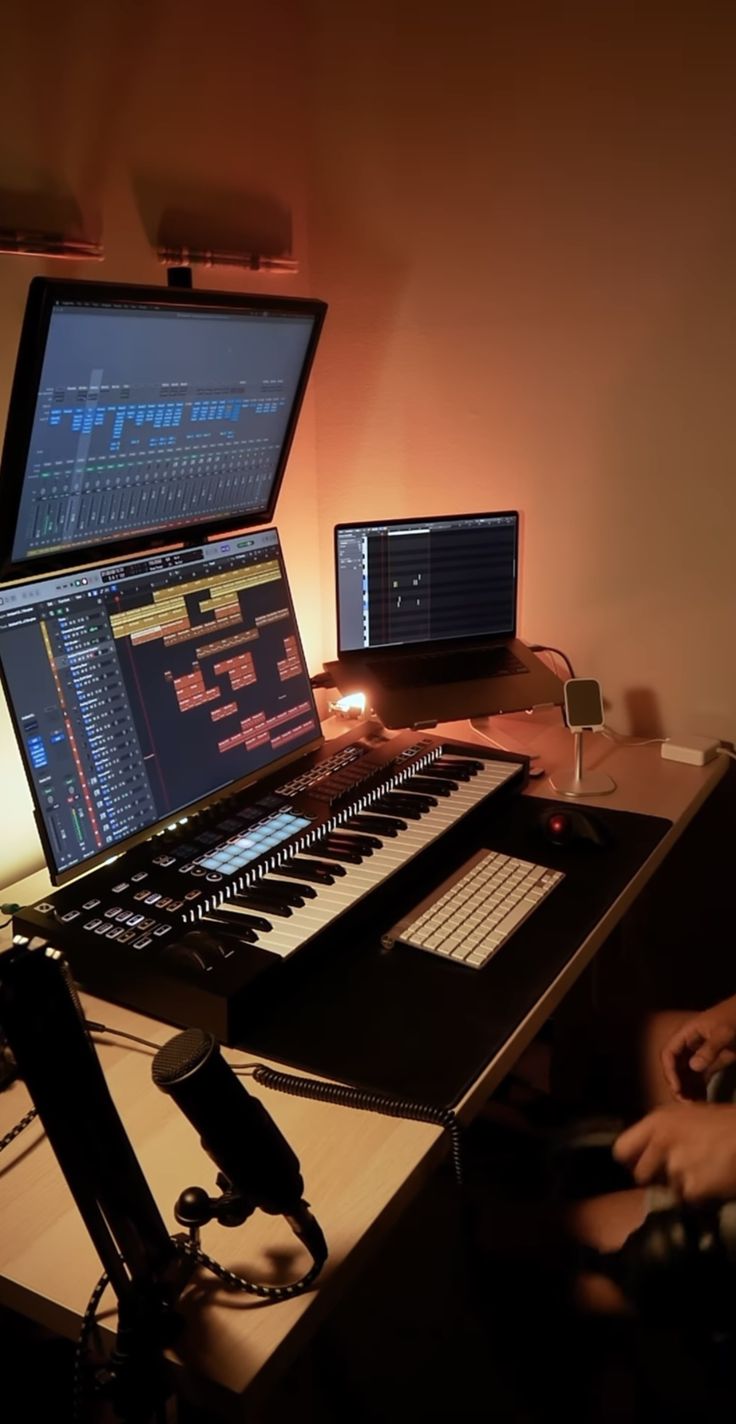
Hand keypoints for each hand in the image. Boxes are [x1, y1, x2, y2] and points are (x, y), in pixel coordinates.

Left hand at [613, 1102, 735, 1203]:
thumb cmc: (725, 1123)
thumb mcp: (687, 1116)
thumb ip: (661, 1133)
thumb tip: (645, 1153)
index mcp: (657, 1122)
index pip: (621, 1150)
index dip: (631, 1161)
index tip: (642, 1165)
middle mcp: (661, 1142)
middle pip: (641, 1176)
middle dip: (658, 1178)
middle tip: (680, 1171)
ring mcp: (676, 1166)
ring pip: (668, 1189)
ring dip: (683, 1187)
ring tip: (704, 1172)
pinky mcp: (693, 1188)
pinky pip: (688, 1201)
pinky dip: (700, 1198)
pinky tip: (714, 1182)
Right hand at [661, 995, 735, 1099]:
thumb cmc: (735, 1018)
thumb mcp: (724, 1032)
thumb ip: (709, 1049)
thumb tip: (693, 1067)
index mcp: (687, 1034)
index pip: (669, 1053)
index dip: (670, 1071)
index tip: (677, 1088)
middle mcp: (690, 1045)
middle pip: (676, 1067)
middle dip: (678, 1085)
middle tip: (686, 1102)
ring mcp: (701, 1054)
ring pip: (687, 1076)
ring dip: (688, 1090)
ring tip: (694, 1106)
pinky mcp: (712, 1062)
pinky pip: (700, 1078)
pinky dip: (699, 1090)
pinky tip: (702, 1102)